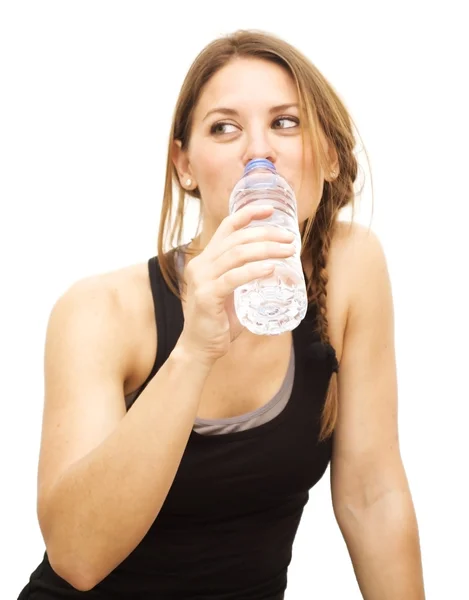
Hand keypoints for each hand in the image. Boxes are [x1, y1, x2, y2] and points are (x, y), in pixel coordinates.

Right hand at [178, 204, 294, 365]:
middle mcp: (200, 265)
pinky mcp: (206, 296)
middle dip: (266, 234)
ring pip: (236, 255)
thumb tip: (276, 270)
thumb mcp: (231, 293)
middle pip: (236, 239)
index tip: (271, 209)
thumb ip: (245, 278)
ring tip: (287, 251)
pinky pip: (233, 278)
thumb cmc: (218, 321)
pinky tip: (271, 269)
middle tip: (290, 238)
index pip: (226, 228)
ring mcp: (201, 280)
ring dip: (266, 249)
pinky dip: (253, 271)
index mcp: (205, 260)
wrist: (200, 348)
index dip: (248, 214)